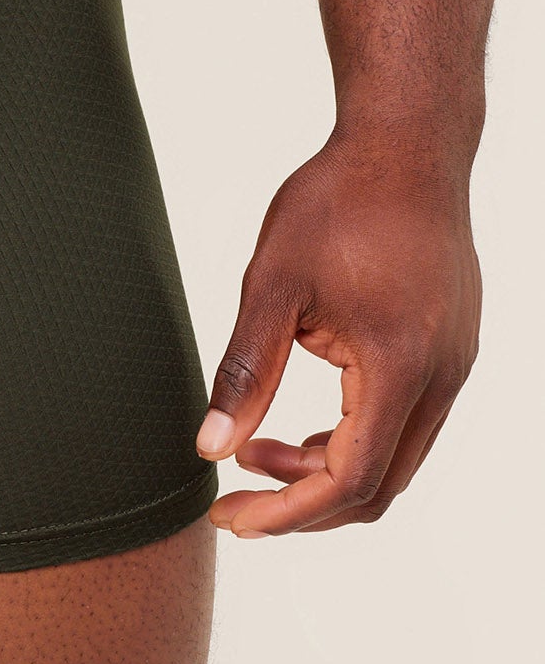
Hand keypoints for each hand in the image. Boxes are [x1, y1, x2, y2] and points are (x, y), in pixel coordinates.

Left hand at [196, 136, 479, 537]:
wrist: (405, 147)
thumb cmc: (336, 204)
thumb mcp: (272, 286)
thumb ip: (245, 373)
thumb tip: (210, 448)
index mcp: (399, 367)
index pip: (349, 480)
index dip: (286, 513)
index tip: (229, 516)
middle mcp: (441, 377)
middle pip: (378, 487)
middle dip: (301, 506)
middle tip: (233, 500)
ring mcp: (453, 365)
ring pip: (395, 459)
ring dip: (324, 472)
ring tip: (253, 451)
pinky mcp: (449, 350)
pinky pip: (406, 424)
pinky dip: (352, 440)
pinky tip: (300, 426)